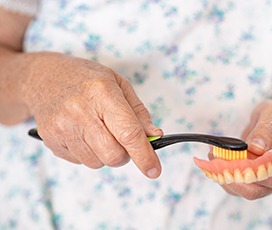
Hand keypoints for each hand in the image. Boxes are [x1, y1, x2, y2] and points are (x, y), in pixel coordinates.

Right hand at [22, 52, 162, 177]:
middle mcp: (80, 111)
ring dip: (105, 154)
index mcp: (102, 93)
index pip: (128, 132)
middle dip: (125, 155)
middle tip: (122, 140)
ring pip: (97, 163)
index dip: (144, 155)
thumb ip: (138, 113)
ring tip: (98, 131)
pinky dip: (88, 153)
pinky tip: (83, 133)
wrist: (45, 77)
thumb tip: (155, 136)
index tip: (154, 170)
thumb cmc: (87, 79)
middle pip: (113, 155)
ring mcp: (62, 127)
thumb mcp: (118, 85)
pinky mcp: (50, 139)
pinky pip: (79, 162)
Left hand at [221, 99, 271, 199]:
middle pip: (258, 189)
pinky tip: (214, 160)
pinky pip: (239, 187)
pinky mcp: (257, 182)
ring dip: (225, 177)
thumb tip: (255, 148)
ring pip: (246, 191)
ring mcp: (271, 182)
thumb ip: (267, 129)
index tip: (235, 157)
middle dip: (233, 176)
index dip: (253, 171)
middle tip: (215, 157)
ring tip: (212, 155)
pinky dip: (224, 176)